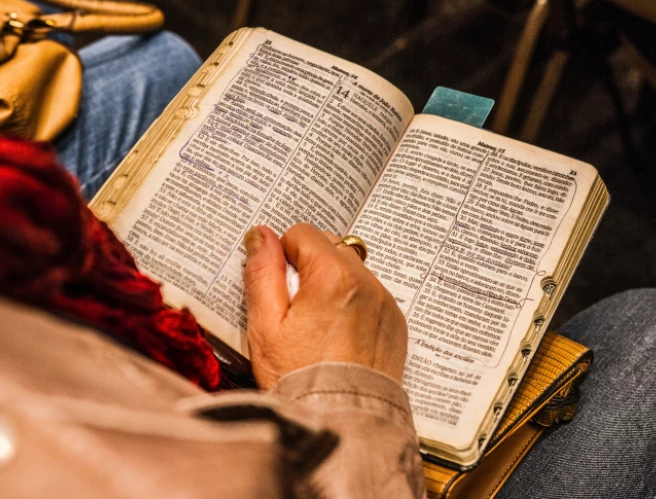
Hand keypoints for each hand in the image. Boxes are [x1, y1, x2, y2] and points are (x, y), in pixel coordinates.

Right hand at [243, 223, 407, 388]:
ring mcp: (384, 303)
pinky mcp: (394, 323)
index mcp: (333, 275)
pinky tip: (338, 335)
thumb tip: (261, 234)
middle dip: (309, 267)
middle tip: (295, 308)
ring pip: (351, 270)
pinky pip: (370, 295)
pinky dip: (353, 304)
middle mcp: (366, 282)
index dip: (283, 256)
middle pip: (330, 247)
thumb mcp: (265, 324)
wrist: (341, 423)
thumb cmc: (297, 377)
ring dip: (332, 284)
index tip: (279, 288)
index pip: (302, 233)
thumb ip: (263, 272)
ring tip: (317, 326)